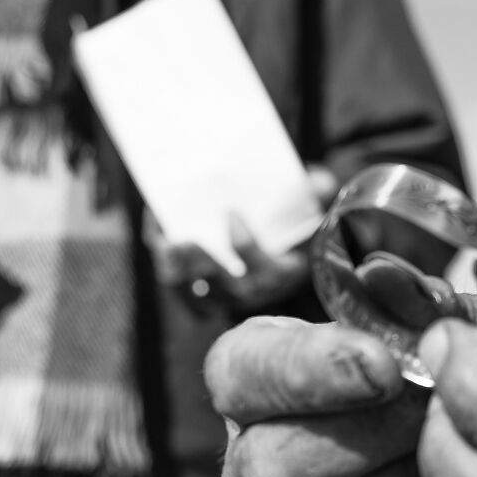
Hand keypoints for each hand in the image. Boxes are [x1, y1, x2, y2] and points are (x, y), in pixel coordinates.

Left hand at [149, 166, 338, 310]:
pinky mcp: (199, 290)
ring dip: (176, 271)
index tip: (232, 213)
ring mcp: (223, 296)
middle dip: (202, 266)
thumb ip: (319, 193)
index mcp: (283, 273)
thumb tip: (316, 180)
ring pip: (194, 294)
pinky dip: (165, 261)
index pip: (264, 270)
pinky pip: (176, 284)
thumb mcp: (316, 207)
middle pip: (224, 289)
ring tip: (165, 244)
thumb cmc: (296, 225)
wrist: (280, 249)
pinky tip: (157, 231)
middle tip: (185, 240)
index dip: (246, 246)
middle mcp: (253, 292)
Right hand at [206, 315, 476, 476]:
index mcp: (261, 380)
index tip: (381, 363)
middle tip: (431, 406)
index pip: (238, 370)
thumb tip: (394, 284)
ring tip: (464, 440)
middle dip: (360, 434)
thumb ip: (413, 303)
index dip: (302, 367)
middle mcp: (259, 465)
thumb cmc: (449, 372)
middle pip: (265, 466)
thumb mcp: (438, 324)